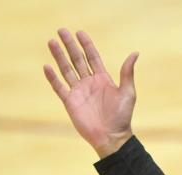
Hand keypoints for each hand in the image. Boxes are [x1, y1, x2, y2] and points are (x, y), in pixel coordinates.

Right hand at [44, 28, 138, 157]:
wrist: (112, 137)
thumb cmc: (122, 116)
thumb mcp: (128, 92)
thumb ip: (127, 72)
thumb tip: (135, 53)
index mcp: (102, 78)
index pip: (92, 57)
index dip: (86, 44)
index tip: (79, 32)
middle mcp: (89, 82)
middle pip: (77, 59)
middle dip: (69, 45)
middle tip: (62, 30)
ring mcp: (79, 92)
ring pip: (66, 70)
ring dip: (59, 56)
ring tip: (51, 42)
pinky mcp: (70, 103)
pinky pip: (59, 87)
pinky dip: (53, 78)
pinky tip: (47, 67)